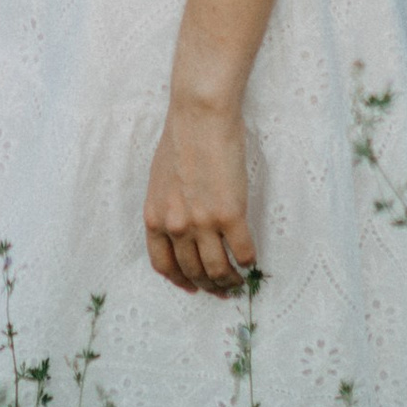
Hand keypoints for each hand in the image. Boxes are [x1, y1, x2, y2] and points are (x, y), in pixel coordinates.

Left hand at [144, 95, 257, 295]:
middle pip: (192, 271)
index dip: (180, 281)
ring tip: (237, 279)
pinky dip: (248, 262)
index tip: (191, 286)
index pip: (164, 265)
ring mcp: (204, 223)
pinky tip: (251, 261)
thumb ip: (166, 210)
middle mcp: (176, 226)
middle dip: (207, 285)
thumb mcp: (160, 182)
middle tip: (221, 288)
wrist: (200, 118)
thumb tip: (179, 231)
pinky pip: (243, 251)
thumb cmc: (180, 141)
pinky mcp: (231, 214)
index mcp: (154, 218)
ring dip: (229, 280)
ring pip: (217, 269)